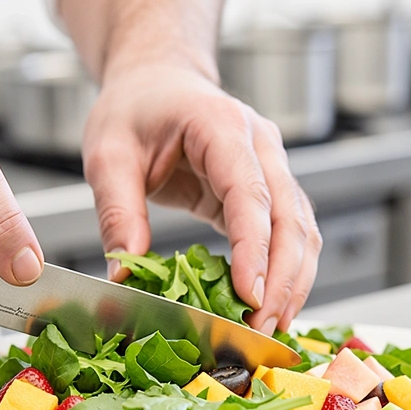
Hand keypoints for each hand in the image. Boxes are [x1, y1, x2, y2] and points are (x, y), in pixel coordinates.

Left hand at [81, 65, 321, 333]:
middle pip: (289, 218)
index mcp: (221, 126)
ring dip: (293, 282)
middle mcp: (261, 145)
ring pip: (302, 230)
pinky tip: (274, 306)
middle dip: (281, 279)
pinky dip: (288, 273)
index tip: (250, 295)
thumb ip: (117, 211)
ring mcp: (273, 166)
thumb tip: (125, 272)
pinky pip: (292, 234)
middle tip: (261, 329)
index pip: (250, 193)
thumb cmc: (134, 109)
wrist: (158, 80)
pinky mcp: (270, 191)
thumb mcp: (108, 154)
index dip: (254, 248)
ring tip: (272, 328)